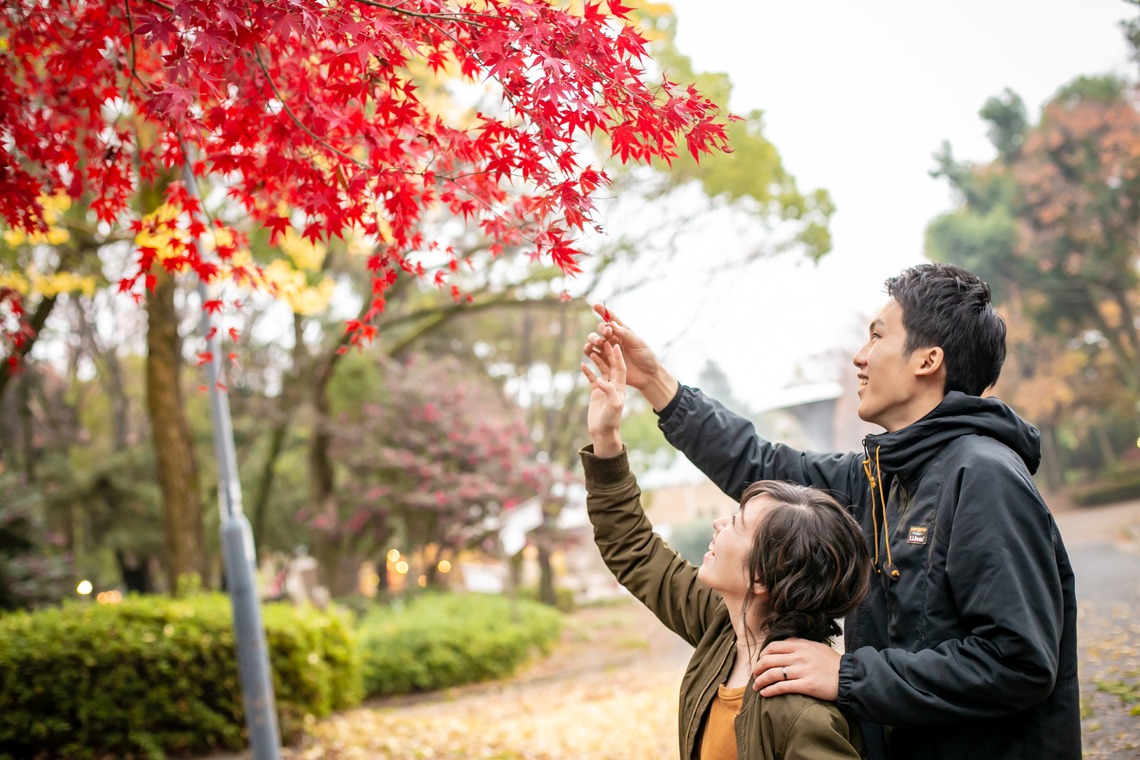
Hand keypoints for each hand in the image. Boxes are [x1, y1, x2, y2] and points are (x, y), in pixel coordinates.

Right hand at [581, 341, 625, 457]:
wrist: (603, 432)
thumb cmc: (611, 420)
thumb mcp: (613, 406)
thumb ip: (609, 392)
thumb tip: (601, 380)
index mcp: (620, 387)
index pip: (620, 368)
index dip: (618, 357)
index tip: (616, 344)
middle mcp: (613, 385)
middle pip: (611, 365)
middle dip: (608, 353)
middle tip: (604, 340)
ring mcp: (604, 388)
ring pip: (601, 369)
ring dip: (597, 359)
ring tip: (592, 349)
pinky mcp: (596, 393)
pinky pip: (592, 378)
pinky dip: (588, 372)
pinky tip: (582, 364)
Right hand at [582, 304, 677, 409]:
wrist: (647, 376)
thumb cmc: (645, 357)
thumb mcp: (638, 343)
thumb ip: (624, 334)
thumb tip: (612, 324)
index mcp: (623, 332)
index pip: (611, 319)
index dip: (603, 311)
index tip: (595, 305)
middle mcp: (613, 339)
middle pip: (601, 329)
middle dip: (601, 329)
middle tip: (607, 332)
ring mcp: (607, 350)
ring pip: (594, 340)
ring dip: (593, 339)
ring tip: (598, 342)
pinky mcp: (603, 361)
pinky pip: (592, 354)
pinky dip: (588, 350)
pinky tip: (590, 350)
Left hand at [751, 639, 840, 699]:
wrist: (848, 676)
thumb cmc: (832, 663)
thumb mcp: (816, 647)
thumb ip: (800, 645)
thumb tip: (784, 645)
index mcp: (801, 645)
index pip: (773, 647)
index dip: (762, 655)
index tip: (760, 662)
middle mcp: (799, 656)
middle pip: (768, 660)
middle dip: (757, 669)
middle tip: (754, 675)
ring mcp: (802, 670)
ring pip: (772, 674)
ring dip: (760, 681)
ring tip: (756, 687)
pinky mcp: (806, 685)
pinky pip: (782, 687)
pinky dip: (770, 690)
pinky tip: (765, 693)